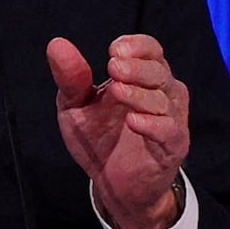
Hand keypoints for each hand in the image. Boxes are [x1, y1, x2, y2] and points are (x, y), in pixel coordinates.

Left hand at [46, 34, 190, 228]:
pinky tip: (133, 121)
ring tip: (117, 91)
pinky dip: (152, 124)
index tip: (114, 50)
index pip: (151, 49)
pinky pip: (168, 130)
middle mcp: (164, 93)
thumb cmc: (99, 139)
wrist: (113, 185)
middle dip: (136, 67)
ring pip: (164, 100)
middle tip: (113, 68)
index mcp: (144, 77)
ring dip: (139, 94)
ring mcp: (172, 119)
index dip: (137, 46)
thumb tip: (56, 44)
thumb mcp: (76, 106)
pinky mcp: (173, 146)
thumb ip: (71, 78)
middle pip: (159, 71)